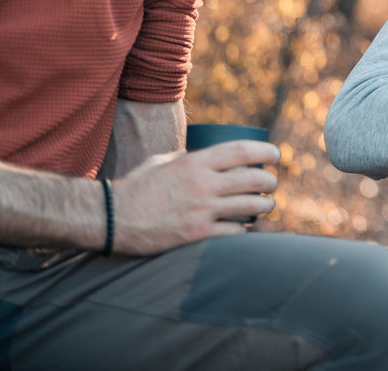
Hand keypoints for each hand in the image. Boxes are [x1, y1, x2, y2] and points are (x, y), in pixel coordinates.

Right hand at [110, 140, 279, 254]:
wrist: (111, 218)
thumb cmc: (135, 187)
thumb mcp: (163, 162)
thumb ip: (188, 159)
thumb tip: (209, 156)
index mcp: (195, 162)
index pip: (243, 152)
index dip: (266, 153)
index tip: (276, 156)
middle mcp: (203, 184)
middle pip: (254, 179)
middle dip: (270, 181)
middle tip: (272, 183)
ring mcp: (201, 210)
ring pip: (250, 206)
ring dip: (265, 206)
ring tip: (267, 205)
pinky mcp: (196, 234)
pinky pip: (233, 232)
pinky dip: (243, 230)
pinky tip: (244, 228)